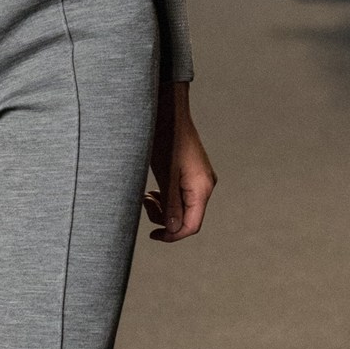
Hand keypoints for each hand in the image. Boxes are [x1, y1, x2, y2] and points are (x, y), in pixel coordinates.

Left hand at [144, 81, 215, 242]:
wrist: (169, 113)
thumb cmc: (166, 139)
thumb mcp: (166, 174)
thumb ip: (170, 203)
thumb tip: (173, 229)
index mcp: (202, 188)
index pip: (192, 226)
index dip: (172, 235)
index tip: (152, 235)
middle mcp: (205, 185)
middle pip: (188, 218)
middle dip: (165, 219)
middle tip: (144, 204)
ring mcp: (199, 180)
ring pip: (183, 208)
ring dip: (164, 209)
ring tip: (147, 197)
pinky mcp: (191, 174)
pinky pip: (182, 196)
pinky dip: (167, 199)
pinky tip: (154, 191)